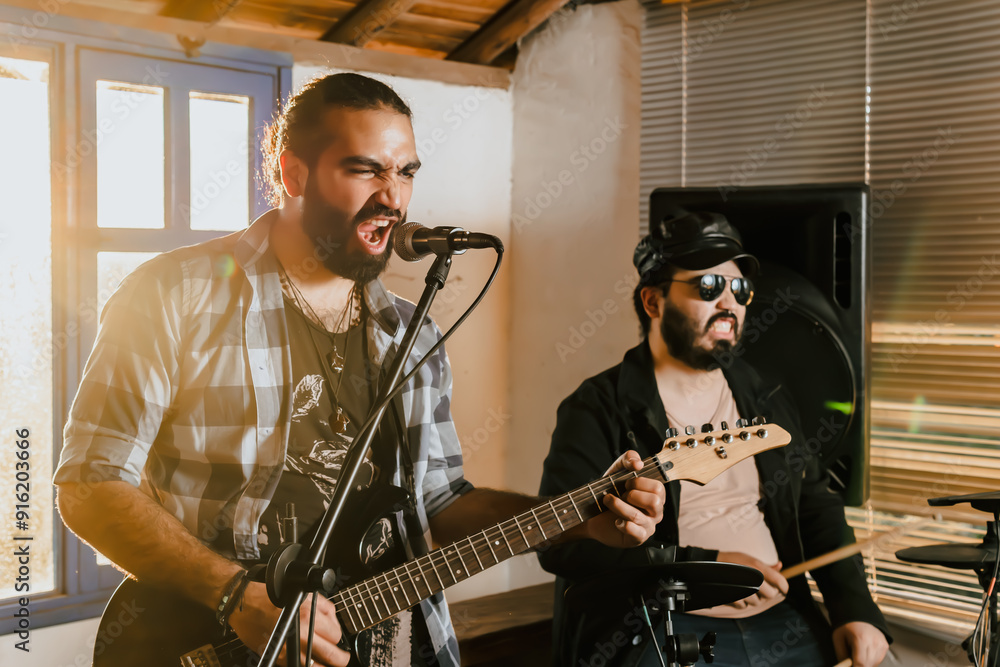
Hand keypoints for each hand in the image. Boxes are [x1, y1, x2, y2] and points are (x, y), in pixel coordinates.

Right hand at [229, 583, 350, 666]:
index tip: (337, 638)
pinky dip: (304, 665)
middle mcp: (299, 635)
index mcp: (308, 617)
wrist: (243, 603)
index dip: (338, 636)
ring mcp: (288, 649)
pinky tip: (309, 662)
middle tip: (342, 658)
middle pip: (330, 656)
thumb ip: (324, 608)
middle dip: (340, 658)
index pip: (335, 635)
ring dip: (323, 666)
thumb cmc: (269, 596)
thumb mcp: (303, 594)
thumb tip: (334, 622)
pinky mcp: (277, 657)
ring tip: (328, 664)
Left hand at [584, 450, 665, 547]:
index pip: (658, 488)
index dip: (640, 483)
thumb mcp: (618, 470)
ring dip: (619, 506)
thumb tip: (638, 463)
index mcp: (656, 496)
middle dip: (632, 495)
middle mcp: (656, 512)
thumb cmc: (612, 492)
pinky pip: (634, 532)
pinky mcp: (637, 539)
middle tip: (621, 494)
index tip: (626, 483)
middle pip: (655, 502)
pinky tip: (615, 521)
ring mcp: (648, 527)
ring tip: (609, 502)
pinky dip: (621, 524)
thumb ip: (628, 459)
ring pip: (637, 516)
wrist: (594, 515)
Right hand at [716, 551, 786, 612]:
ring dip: (752, 598)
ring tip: (744, 588)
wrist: (708, 564)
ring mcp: (743, 587)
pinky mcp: (734, 596)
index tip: (782, 589)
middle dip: (766, 594)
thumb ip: (765, 566)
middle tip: (760, 589)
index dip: (784, 587)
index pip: (781, 581)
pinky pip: (744, 605)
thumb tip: (780, 566)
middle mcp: (753, 577)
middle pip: (771, 594)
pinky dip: (741, 602)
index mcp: (758, 566)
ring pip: (757, 602)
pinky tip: (736, 593)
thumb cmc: (730, 561)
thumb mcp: (748, 558)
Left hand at [832, 621, 888, 666]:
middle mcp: (874, 642)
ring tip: (858, 654)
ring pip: (874, 664)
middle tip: (852, 661)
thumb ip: (841, 655)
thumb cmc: (846, 627)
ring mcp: (881, 644)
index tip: (850, 666)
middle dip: (859, 665)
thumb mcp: (838, 639)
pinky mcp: (885, 646)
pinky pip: (878, 659)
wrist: (859, 615)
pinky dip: (871, 660)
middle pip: (868, 665)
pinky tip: (865, 652)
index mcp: (861, 639)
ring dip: (866, 663)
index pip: (860, 663)